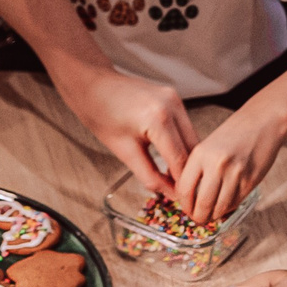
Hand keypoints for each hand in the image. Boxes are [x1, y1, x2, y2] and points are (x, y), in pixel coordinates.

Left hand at [54, 63, 195, 196]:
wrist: (92, 84)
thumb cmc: (101, 115)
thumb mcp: (124, 152)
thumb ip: (149, 175)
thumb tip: (170, 194)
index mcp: (158, 120)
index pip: (180, 160)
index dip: (183, 185)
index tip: (185, 203)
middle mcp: (173, 106)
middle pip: (193, 149)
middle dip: (190, 173)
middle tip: (185, 195)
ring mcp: (176, 99)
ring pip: (193, 138)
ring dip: (187, 159)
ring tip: (178, 180)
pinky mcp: (175, 98)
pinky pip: (185, 127)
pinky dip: (182, 144)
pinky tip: (173, 159)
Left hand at [174, 105, 286, 222]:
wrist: (263, 121)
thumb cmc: (235, 133)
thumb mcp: (208, 146)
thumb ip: (197, 169)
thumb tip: (189, 196)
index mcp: (201, 154)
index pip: (185, 189)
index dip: (184, 204)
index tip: (186, 208)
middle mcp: (217, 164)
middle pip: (202, 204)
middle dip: (198, 216)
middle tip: (198, 217)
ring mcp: (235, 174)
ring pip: (220, 208)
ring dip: (214, 215)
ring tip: (211, 214)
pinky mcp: (250, 181)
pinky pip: (235, 202)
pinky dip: (228, 207)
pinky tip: (225, 203)